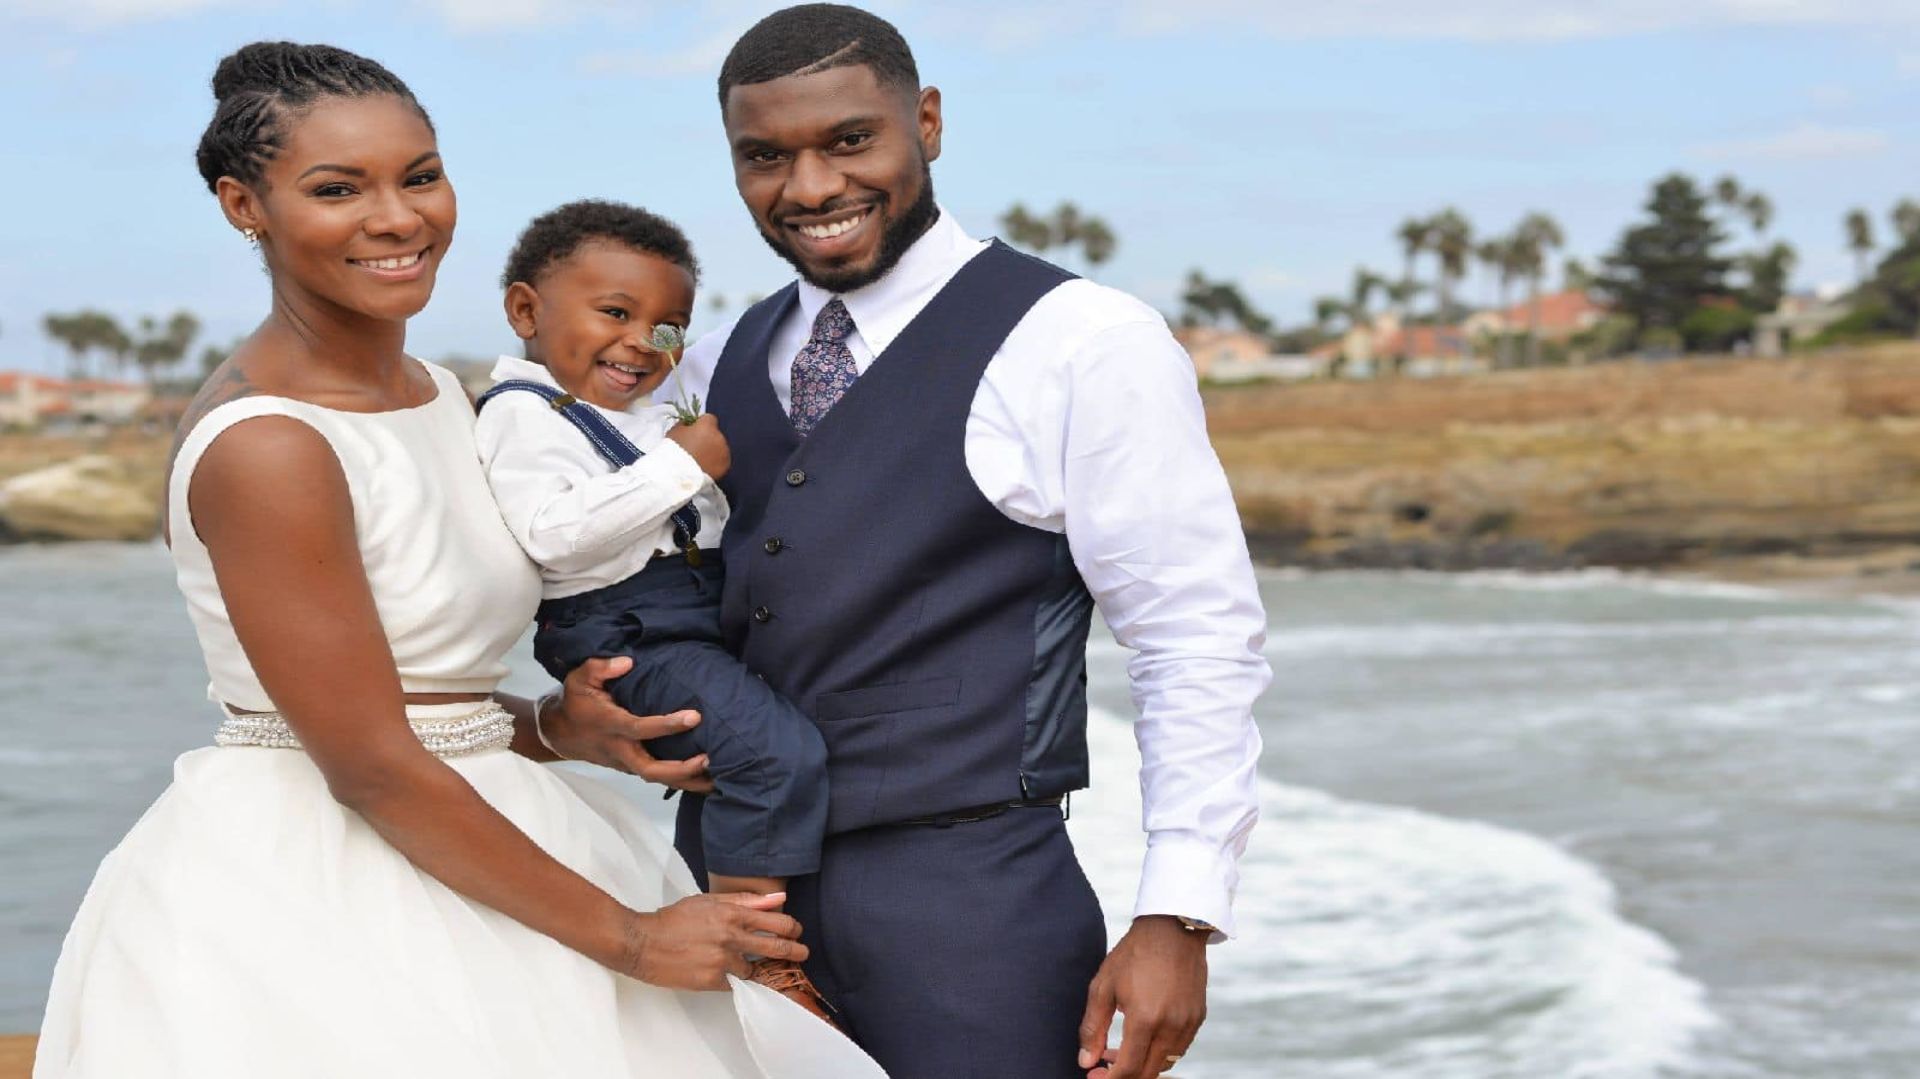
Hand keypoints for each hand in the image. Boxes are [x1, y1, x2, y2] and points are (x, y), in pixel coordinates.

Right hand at [548, 656, 715, 792]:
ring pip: (657, 780)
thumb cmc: (576, 701)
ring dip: (687, 782)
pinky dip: (680, 780)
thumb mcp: (579, 678)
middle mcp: (620, 749)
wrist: (561, 733)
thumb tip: (628, 662)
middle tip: (710, 759)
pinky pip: (657, 778)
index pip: (641, 728)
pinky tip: (705, 778)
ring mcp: (625, 763)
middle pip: (650, 770)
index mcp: (610, 724)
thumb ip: (601, 667)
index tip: (695, 716)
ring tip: (719, 779)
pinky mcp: (631, 768)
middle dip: (681, 769)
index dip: (668, 725)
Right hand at [622, 891, 807, 990]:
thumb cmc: (673, 919)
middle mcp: (730, 937)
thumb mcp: (707, 902)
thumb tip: (777, 899)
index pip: (775, 921)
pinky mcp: (711, 981)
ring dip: (761, 970)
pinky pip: (734, 984)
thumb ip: (744, 900)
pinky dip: (736, 980)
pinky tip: (734, 977)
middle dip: (794, 951)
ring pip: (755, 969)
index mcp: (731, 914)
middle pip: (775, 947)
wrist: (641, 942)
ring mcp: (722, 961)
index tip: (796, 931)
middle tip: (802, 954)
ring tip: (766, 969)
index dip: (791, 928)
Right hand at [665, 414, 729, 480]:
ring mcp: (724, 452)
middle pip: (715, 434)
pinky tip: (704, 467)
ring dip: (712, 451)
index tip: (693, 431)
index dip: (700, 424)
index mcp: (707, 426)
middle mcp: (719, 437)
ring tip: (698, 460)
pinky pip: (722, 460)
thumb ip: (685, 425)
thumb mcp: (674, 432)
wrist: (678, 476)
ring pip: (720, 447)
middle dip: (707, 439)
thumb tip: (689, 425)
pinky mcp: (726, 466)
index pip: (709, 418)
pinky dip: (715, 463)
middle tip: (694, 448)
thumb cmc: (674, 452)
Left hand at [1078, 917, 1208, 1078]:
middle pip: (1148, 1073)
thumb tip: (1086, 1060)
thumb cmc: (1134, 954)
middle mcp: (1171, 1026)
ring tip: (1119, 1051)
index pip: (1129, 1069)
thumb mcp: (1103, 986)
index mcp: (1145, 1019)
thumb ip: (1093, 1028)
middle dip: (1124, 1076)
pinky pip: (1179, 1048)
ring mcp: (1188, 1023)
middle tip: (1103, 1066)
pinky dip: (1159, 1052)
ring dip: (1142, 1064)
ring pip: (1165, 1063)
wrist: (1172, 928)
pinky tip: (1142, 1038)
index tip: (1094, 1076)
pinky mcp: (1198, 1017)